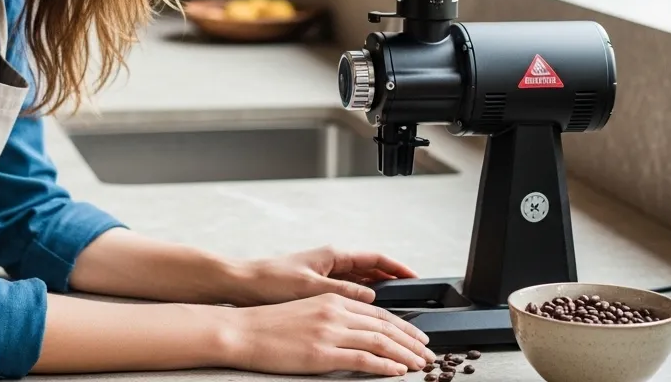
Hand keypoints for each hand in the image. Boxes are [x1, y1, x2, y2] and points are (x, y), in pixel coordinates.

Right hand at [217, 292, 436, 375]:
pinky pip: (363, 360)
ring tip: (420, 366)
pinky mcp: (322, 353)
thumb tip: (356, 330)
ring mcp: (329, 332)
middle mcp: (335, 312)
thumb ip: (332, 316)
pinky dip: (385, 366)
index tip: (418, 338)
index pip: (378, 313)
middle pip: (386, 326)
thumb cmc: (268, 325)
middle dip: (412, 342)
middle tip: (428, 355)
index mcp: (332, 299)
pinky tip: (397, 372)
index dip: (403, 327)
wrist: (242, 331)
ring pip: (380, 342)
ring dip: (405, 355)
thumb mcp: (306, 310)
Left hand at [227, 245, 418, 306]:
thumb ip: (343, 292)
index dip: (397, 268)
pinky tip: (368, 316)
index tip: (415, 278)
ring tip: (397, 311)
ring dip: (379, 294)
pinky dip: (361, 303)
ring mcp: (325, 275)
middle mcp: (332, 263)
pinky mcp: (317, 289)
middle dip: (393, 283)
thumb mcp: (310, 287)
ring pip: (361, 284)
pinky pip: (348, 294)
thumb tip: (372, 296)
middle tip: (413, 299)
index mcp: (333, 256)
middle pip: (372, 272)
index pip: (375, 260)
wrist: (244, 285)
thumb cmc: (271, 281)